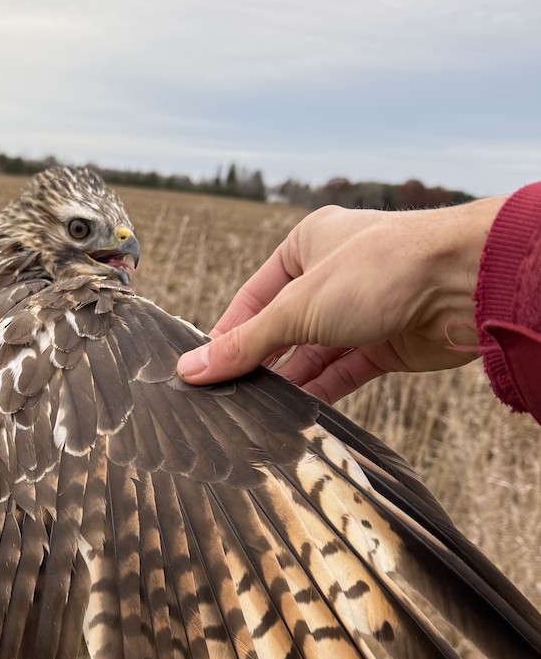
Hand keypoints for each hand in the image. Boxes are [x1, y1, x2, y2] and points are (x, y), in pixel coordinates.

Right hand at [177, 197, 504, 402]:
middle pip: (283, 327)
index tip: (203, 369)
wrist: (464, 284)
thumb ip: (246, 344)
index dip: (229, 333)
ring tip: (252, 412)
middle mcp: (334, 274)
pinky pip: (343, 372)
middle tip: (224, 397)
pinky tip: (292, 414)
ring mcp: (363, 310)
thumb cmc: (384, 267)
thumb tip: (194, 368)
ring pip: (313, 353)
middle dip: (259, 361)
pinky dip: (319, 392)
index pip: (254, 296)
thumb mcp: (298, 307)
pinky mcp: (387, 343)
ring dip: (287, 381)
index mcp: (309, 244)